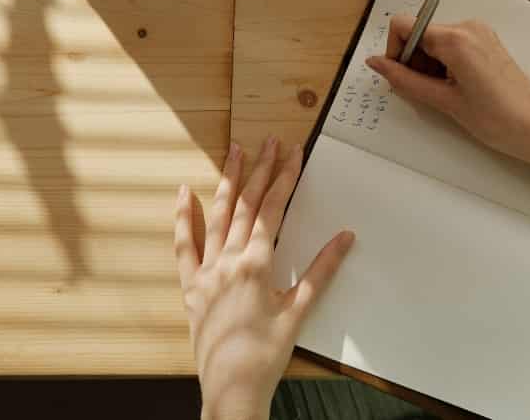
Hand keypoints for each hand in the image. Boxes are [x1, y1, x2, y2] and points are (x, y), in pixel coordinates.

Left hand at [175, 140, 354, 419]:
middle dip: (260, 169)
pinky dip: (184, 218)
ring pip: (217, 216)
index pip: (273, 208)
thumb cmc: (267, 353)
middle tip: (270, 141)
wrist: (232, 388)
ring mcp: (205, 272)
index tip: (293, 152)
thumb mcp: (299, 311)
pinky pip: (184, 246)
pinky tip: (185, 193)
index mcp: (256, 264)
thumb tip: (345, 237)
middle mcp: (228, 261)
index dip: (285, 177)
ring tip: (235, 151)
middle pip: (246, 204)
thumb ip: (321, 271)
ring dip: (228, 182)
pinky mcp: (191, 287)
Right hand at [366, 17, 529, 198]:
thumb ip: (404, 80)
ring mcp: (480, 32)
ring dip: (429, 65)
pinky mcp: (487, 42)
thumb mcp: (444, 102)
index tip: (402, 77)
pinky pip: (452, 45)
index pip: (404, 24)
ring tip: (446, 95)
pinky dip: (444, 64)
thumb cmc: (495, 119)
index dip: (395, 50)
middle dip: (413, 61)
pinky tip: (456, 89)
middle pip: (419, 32)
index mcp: (455, 38)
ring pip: (434, 40)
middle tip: (428, 93)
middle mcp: (467, 26)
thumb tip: (375, 63)